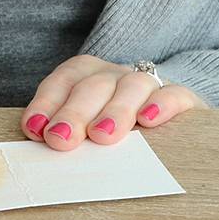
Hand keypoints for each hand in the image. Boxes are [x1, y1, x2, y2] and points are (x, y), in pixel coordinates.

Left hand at [20, 55, 206, 149]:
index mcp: (84, 77)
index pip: (62, 82)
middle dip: (74, 113)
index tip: (36, 129)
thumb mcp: (83, 130)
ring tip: (102, 135)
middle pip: (92, 86)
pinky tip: (149, 120)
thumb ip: (63, 132)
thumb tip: (41, 144)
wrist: (167, 117)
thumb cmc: (111, 131)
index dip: (46, 104)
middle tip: (62, 139)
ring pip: (131, 87)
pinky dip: (161, 105)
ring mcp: (146, 85)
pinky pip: (173, 94)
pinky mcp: (182, 98)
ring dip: (114, 110)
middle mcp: (113, 76)